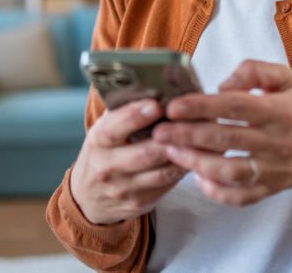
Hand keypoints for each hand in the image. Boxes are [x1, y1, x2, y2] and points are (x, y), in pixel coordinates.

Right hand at [70, 99, 187, 224]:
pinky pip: (168, 183)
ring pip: (162, 171)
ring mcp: (124, 188)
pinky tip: (198, 154)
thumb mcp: (105, 129)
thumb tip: (158, 88)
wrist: (88, 196)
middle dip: (172, 136)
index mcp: (98, 140)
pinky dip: (184, 167)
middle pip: (146, 152)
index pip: (115, 128)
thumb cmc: (105, 150)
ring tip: (203, 135)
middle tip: (194, 119)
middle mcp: (107, 166)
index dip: (136, 116)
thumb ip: (126, 111)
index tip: (156, 104)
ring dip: (186, 153)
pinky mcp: (140, 202)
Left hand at [151, 59, 291, 205]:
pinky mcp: (272, 189)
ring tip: (171, 153)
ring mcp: (275, 169)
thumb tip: (221, 84)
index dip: (202, 107)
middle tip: (159, 131)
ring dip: (196, 164)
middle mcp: (278, 141)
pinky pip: (241, 196)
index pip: (235, 107)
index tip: (175, 106)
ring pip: (230, 172)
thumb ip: (255, 70)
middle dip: (187, 136)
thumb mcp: (290, 78)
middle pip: (226, 141)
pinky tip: (198, 176)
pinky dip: (217, 191)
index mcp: (281, 110)